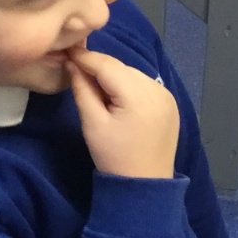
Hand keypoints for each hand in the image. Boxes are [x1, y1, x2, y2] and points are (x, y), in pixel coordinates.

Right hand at [68, 49, 179, 178]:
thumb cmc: (114, 158)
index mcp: (138, 96)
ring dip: (115, 77)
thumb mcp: (93, 124)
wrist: (145, 186)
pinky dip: (129, 86)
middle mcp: (157, 90)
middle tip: (77, 71)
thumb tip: (72, 63)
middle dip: (99, 67)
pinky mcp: (170, 104)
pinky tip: (118, 98)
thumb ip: (82, 90)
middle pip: (122, 68)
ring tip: (96, 88)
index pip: (108, 65)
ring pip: (133, 74)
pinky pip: (145, 85)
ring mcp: (166, 96)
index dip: (86, 57)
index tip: (66, 51)